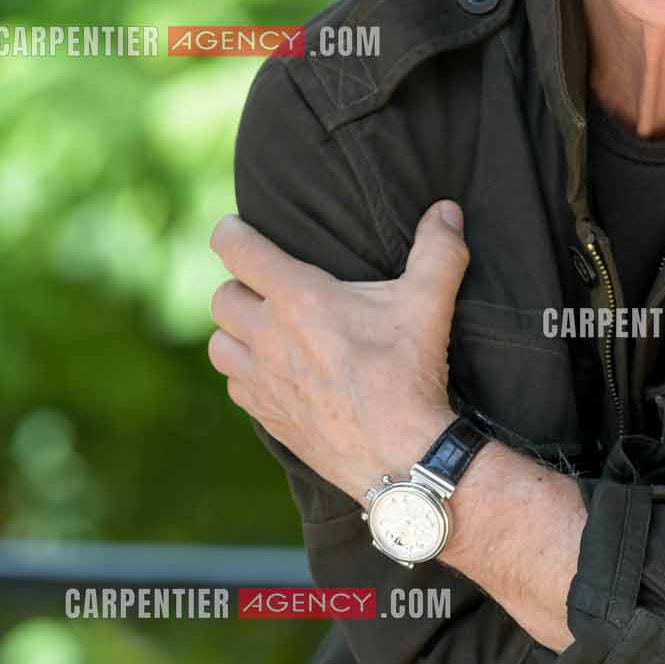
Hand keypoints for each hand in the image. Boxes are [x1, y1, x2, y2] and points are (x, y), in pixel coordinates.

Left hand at [207, 201, 466, 503]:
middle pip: (221, 297)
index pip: (236, 249)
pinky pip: (235, 385)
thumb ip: (438, 249)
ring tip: (264, 332)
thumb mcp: (429, 302)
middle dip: (241, 287)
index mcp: (296, 297)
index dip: (229, 233)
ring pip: (217, 344)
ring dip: (235, 333)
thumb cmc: (408, 372)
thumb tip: (446, 210)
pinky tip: (273, 374)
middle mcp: (267, 335)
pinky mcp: (265, 414)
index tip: (235, 230)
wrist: (398, 454)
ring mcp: (261, 379)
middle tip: (268, 289)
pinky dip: (246, 375)